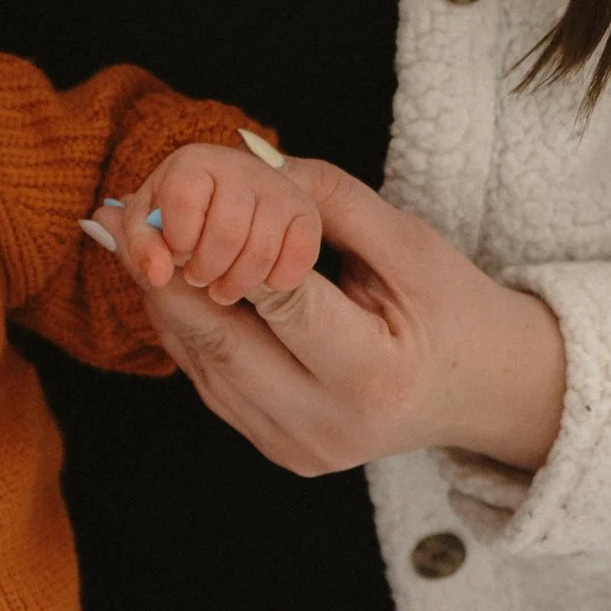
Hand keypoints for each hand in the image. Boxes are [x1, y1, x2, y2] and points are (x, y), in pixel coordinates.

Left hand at [103, 134, 323, 309]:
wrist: (230, 214)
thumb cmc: (179, 222)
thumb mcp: (148, 228)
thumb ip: (136, 241)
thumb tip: (130, 247)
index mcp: (191, 163)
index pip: (182, 199)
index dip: (177, 238)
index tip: (175, 253)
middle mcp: (240, 166)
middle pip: (225, 232)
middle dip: (206, 269)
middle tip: (198, 278)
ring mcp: (279, 189)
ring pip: (262, 249)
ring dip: (238, 283)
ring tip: (222, 289)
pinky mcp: (306, 215)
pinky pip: (299, 255)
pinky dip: (277, 279)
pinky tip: (260, 285)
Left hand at [118, 158, 567, 478]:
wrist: (483, 390)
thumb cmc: (453, 307)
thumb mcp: (411, 243)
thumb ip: (333, 200)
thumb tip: (255, 159)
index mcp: (373, 375)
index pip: (281, 302)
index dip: (226, 249)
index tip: (180, 205)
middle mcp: (328, 424)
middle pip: (222, 343)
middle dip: (168, 276)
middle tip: (127, 221)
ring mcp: (298, 447)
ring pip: (206, 368)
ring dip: (170, 304)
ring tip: (141, 247)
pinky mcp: (280, 451)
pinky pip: (216, 387)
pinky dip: (192, 334)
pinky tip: (176, 288)